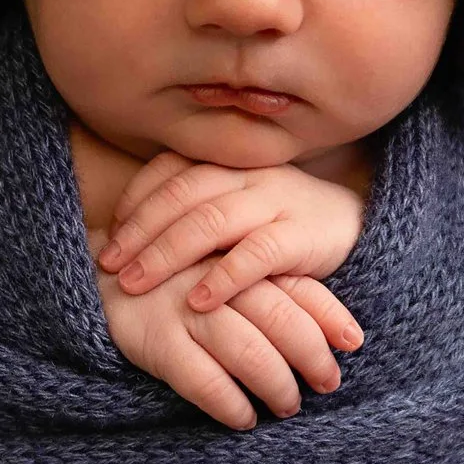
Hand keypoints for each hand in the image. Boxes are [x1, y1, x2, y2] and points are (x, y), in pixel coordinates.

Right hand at [95, 246, 362, 429]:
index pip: (296, 284)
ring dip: (277, 385)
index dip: (330, 315)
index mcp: (233, 254)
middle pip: (281, 319)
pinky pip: (202, 379)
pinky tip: (243, 418)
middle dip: (312, 357)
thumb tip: (328, 328)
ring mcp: (182, 307)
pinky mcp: (153, 338)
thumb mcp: (214, 268)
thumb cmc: (166, 279)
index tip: (353, 343)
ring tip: (288, 408)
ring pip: (248, 350)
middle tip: (326, 385)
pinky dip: (229, 403)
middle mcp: (212, 278)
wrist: (86, 276)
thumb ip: (262, 285)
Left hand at [98, 154, 368, 317]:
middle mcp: (248, 175)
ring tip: (136, 284)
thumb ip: (193, 209)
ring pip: (211, 221)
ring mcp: (277, 201)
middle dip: (139, 232)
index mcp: (227, 162)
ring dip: (167, 254)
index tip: (109, 235)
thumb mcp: (235, 206)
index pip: (169, 170)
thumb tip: (125, 234)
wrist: (355, 225)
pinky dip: (224, 277)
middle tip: (108, 266)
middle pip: (181, 196)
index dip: (135, 201)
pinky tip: (197, 300)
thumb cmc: (278, 221)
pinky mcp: (302, 235)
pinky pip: (257, 253)